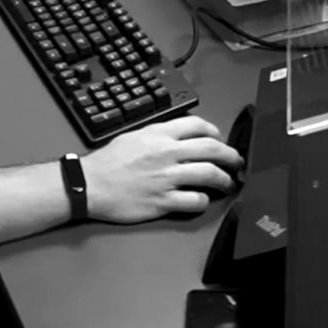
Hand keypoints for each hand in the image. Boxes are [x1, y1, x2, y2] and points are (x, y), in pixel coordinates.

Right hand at [81, 117, 242, 222]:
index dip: (215, 131)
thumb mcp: (134, 135)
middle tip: (237, 161)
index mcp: (160, 135)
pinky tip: (202, 200)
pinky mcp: (163, 201)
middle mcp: (167, 154)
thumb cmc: (108, 162)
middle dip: (231, 155)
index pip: (198, 126)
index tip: (219, 139)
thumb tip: (179, 134)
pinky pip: (193, 201)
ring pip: (209, 175)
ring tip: (228, 183)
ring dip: (224, 179)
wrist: (90, 185)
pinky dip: (203, 201)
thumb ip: (159, 133)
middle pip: (212, 149)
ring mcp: (167, 178)